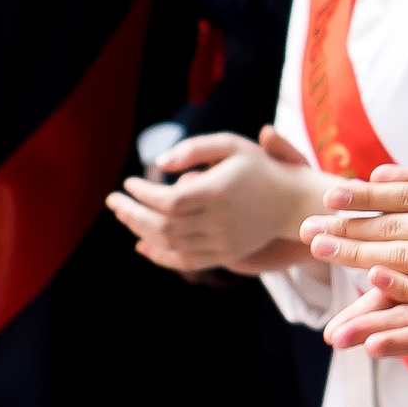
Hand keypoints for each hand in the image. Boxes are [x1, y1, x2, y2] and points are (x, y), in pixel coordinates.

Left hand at [108, 127, 329, 271]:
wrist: (294, 201)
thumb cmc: (259, 167)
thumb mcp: (232, 145)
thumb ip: (194, 149)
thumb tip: (158, 165)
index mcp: (219, 192)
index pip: (167, 200)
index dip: (141, 194)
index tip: (129, 183)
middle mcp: (220, 221)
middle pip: (162, 225)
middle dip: (131, 214)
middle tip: (113, 201)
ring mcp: (222, 241)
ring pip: (170, 245)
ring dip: (140, 232)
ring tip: (125, 216)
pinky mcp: (225, 254)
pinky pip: (184, 261)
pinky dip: (160, 256)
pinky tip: (143, 244)